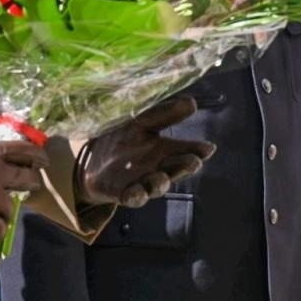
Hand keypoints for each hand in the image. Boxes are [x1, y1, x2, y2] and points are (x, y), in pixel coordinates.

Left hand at [77, 95, 214, 207]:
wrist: (92, 158)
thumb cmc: (122, 139)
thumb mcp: (141, 122)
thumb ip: (164, 114)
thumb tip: (191, 102)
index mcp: (165, 150)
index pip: (186, 150)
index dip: (198, 150)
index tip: (208, 148)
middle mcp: (158, 168)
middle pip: (176, 169)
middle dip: (185, 166)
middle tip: (194, 162)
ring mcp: (142, 182)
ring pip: (157, 186)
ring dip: (160, 183)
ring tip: (162, 176)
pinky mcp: (124, 194)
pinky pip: (133, 198)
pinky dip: (137, 196)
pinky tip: (138, 191)